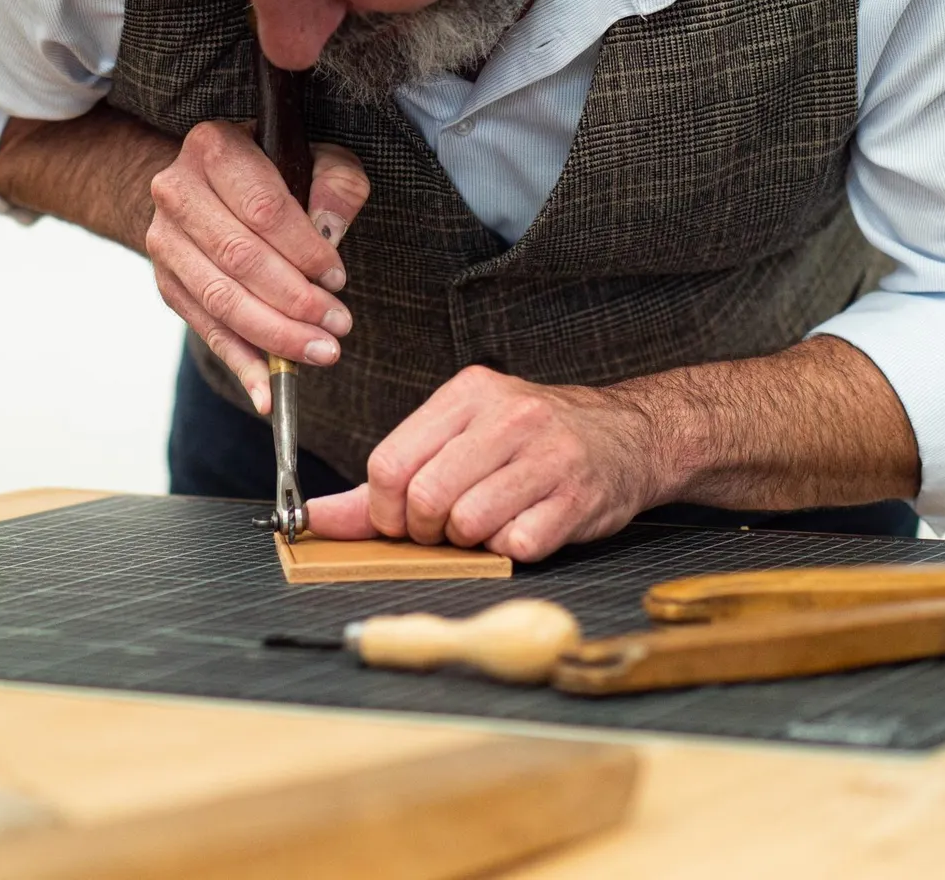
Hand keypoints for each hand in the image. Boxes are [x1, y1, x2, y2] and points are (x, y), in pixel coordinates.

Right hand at [147, 120, 369, 413]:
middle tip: (338, 327)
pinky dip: (240, 364)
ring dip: (272, 335)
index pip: (263, 208)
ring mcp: (163, 239)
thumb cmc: (279, 170)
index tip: (337, 279)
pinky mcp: (165, 282)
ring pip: (219, 299)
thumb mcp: (319, 158)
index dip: (303, 250)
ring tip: (320, 353)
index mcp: (214, 147)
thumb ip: (336, 184)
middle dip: (293, 301)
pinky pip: (206, 329)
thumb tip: (328, 232)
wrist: (213, 184)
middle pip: (238, 258)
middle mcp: (176, 191)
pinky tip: (269, 393)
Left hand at [306, 366, 661, 561]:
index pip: (390, 463)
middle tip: (447, 527)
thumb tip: (315, 519)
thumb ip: (387, 481)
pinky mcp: (577, 497)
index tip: (402, 519)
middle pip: (426, 497)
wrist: (629, 437)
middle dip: (427, 529)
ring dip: (470, 541)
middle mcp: (508, 416)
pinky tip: (528, 527)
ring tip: (490, 524)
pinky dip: (513, 550)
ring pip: (469, 523)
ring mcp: (546, 455)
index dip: (385, 508)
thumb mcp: (459, 438)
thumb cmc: (532, 442)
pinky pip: (518, 545)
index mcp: (468, 394)